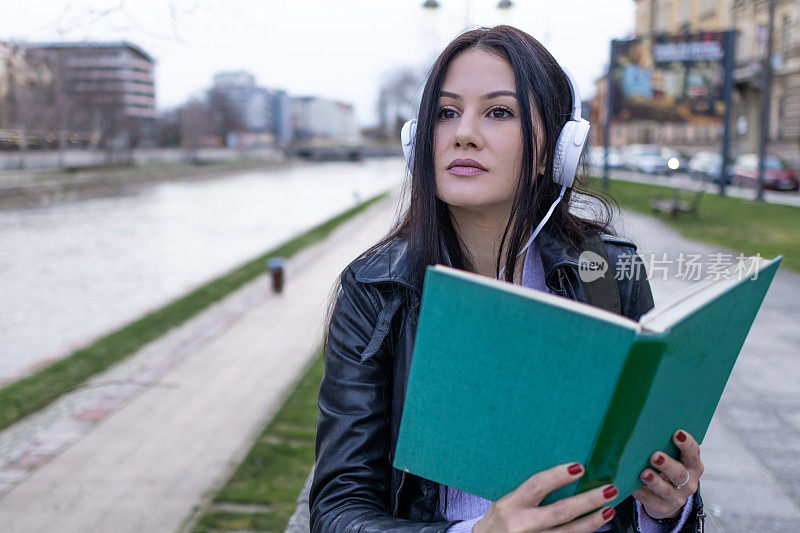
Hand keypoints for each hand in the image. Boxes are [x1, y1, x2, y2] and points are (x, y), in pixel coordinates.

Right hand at [473, 462, 617, 532]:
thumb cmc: (497, 522)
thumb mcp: (505, 503)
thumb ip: (526, 493)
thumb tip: (559, 475)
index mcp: (510, 505)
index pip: (537, 486)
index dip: (559, 476)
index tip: (579, 467)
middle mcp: (522, 524)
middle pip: (561, 512)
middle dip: (588, 500)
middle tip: (608, 489)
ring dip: (593, 521)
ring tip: (609, 509)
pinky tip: (595, 527)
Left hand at [632, 429, 703, 519]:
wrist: (666, 498)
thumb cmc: (667, 468)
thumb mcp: (672, 458)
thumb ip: (664, 446)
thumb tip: (644, 429)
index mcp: (693, 466)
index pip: (693, 453)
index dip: (687, 444)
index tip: (677, 433)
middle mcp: (689, 482)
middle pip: (679, 473)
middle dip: (667, 464)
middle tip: (655, 456)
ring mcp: (677, 497)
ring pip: (666, 490)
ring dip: (654, 481)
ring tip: (644, 473)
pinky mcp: (662, 507)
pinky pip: (650, 501)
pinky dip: (640, 493)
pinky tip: (631, 486)